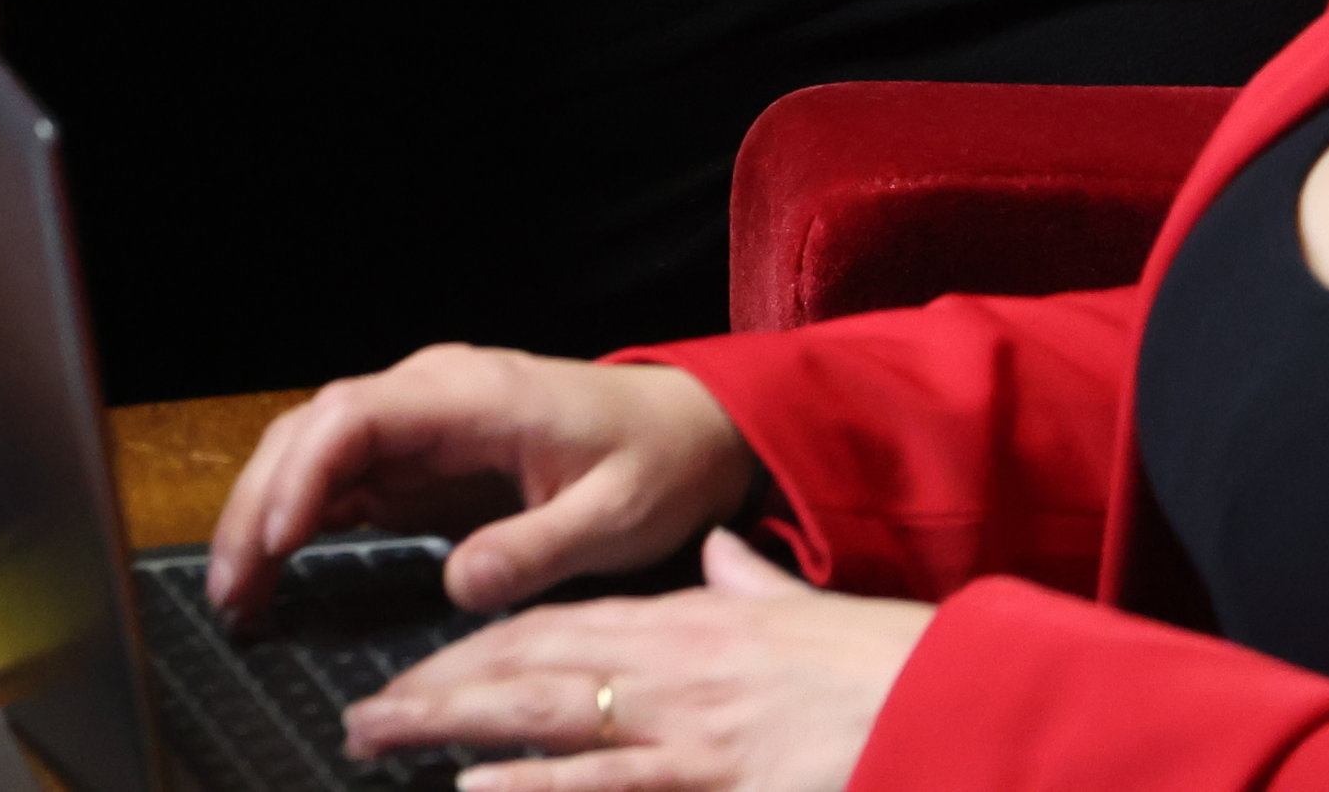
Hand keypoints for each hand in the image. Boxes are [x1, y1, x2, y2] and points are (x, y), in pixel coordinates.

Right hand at [213, 347, 753, 619]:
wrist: (690, 429)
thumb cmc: (658, 461)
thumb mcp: (617, 515)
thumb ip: (536, 547)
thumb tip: (456, 584)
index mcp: (467, 394)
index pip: (352, 418)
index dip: (302, 476)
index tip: (273, 539)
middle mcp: (426, 394)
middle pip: (310, 433)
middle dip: (258, 504)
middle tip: (231, 586)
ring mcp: (416, 422)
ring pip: (312, 453)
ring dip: (266, 513)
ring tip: (238, 589)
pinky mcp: (418, 455)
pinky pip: (341, 478)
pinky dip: (299, 519)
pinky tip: (276, 565)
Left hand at [345, 529, 927, 790]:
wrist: (967, 698)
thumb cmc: (895, 666)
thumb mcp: (809, 613)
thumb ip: (754, 587)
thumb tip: (726, 560)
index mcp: (689, 621)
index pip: (556, 626)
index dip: (478, 647)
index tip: (421, 667)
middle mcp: (672, 662)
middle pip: (524, 663)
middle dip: (433, 684)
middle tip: (361, 711)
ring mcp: (689, 723)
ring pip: (540, 714)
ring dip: (448, 723)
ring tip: (376, 735)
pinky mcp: (719, 775)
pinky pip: (606, 781)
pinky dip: (534, 785)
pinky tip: (474, 789)